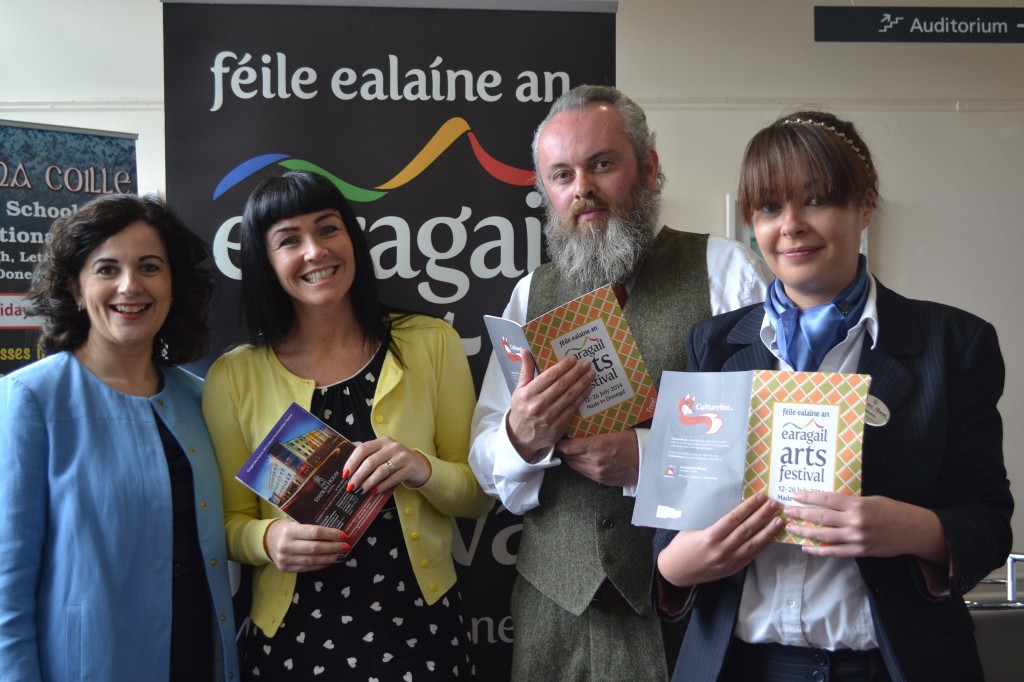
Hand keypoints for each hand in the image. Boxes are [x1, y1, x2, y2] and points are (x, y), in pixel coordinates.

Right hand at [264, 519, 351, 571]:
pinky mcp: (286, 568)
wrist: (264, 540)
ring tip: (341, 555)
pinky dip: (321, 565)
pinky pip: (307, 568)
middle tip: (346, 546)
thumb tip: (334, 531)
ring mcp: (285, 559)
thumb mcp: (294, 521)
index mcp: (289, 530)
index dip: (331, 534)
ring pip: (313, 560)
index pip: (314, 532)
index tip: (343, 535)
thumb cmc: (284, 528)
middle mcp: (287, 546)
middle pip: (315, 548)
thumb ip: (310, 527)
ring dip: (330, 558)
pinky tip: (330, 561)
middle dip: (334, 548)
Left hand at [343, 437, 430, 493]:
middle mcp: (392, 446)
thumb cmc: (396, 461)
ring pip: (381, 471)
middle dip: (358, 476)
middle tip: (350, 487)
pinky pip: (393, 478)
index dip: (352, 462)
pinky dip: (381, 486)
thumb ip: (370, 459)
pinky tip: (374, 491)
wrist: (420, 465)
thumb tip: (350, 475)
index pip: (363, 449)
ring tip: (360, 491)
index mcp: (382, 441)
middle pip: (370, 461)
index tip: (345, 474)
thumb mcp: (384, 455)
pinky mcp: (410, 468)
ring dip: (368, 482)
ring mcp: (402, 456)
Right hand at [507, 352, 595, 460]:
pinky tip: (588, 389)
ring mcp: (549, 417)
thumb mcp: (519, 390)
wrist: (520, 438)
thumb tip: (525, 351)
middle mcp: (538, 405)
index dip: (563, 366)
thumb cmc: (521, 410)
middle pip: (561, 385)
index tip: (573, 358)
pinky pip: (572, 408)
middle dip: (576, 372)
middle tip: (587, 363)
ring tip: (591, 374)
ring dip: (582, 383)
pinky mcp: (558, 426)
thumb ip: (525, 370)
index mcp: (528, 394)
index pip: (549, 376)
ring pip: (569, 396)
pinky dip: (582, 397)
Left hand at [555, 430, 640, 486]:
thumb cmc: (633, 443)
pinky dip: (581, 466)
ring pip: (576, 467)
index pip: (570, 447)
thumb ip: (596, 434)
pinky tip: (584, 460)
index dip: (560, 444)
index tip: (557, 440)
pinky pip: (585, 473)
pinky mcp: (602, 480)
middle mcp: (595, 461)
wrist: (647, 462)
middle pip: (570, 458)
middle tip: (564, 443)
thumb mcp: (613, 432)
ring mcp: (598, 473)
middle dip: (565, 451)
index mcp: (597, 446)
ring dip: (572, 459)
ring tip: (572, 451)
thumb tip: (582, 430)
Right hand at [657, 494, 781, 587]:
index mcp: (709, 537)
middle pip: (746, 530)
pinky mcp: (731, 569)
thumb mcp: (691, 529)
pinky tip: (771, 538)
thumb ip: (711, 522)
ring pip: (752, 544)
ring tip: (779, 521)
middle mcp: (721, 550)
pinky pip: (750, 556)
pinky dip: (762, 547)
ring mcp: (728, 561)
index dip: (748, 507)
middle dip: (762, 516)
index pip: (733, 519)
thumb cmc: (680, 547)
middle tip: (774, 505)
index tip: (759, 497)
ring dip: (767, 532)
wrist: (675, 572)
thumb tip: (731, 510)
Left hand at [785, 491, 947, 564]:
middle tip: (786, 512)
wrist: (913, 530)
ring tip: (790, 528)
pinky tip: (806, 547)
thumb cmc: (892, 510)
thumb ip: (850, 503)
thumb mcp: (870, 500)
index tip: (795, 495)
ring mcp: (857, 538)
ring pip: (824, 535)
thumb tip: (826, 503)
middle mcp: (855, 521)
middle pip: (821, 517)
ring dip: (804, 532)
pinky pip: (835, 551)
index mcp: (857, 504)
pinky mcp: (860, 551)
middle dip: (801, 514)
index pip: (827, 499)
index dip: (809, 497)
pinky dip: (819, 550)